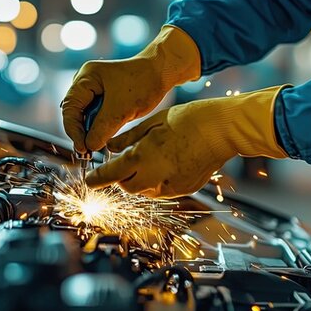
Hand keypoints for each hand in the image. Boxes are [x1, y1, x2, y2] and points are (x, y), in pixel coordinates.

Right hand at [61, 26, 200, 152]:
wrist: (161, 72)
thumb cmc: (143, 83)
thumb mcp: (122, 110)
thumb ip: (102, 129)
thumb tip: (89, 146)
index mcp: (86, 77)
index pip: (69, 108)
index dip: (73, 130)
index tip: (83, 148)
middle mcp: (85, 81)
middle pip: (74, 112)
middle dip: (80, 132)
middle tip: (88, 151)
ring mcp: (93, 88)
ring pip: (84, 115)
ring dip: (89, 130)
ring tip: (95, 146)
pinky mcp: (102, 96)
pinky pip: (94, 114)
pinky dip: (97, 126)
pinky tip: (102, 136)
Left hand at [85, 86, 289, 197]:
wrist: (221, 130)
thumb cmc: (187, 119)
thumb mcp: (152, 123)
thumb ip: (128, 138)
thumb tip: (110, 147)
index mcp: (142, 157)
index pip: (111, 174)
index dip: (97, 179)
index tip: (89, 180)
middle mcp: (154, 176)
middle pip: (126, 186)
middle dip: (121, 177)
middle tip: (123, 163)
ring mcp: (170, 186)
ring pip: (144, 191)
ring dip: (139, 181)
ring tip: (147, 160)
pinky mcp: (184, 189)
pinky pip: (162, 191)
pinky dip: (156, 182)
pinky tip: (164, 165)